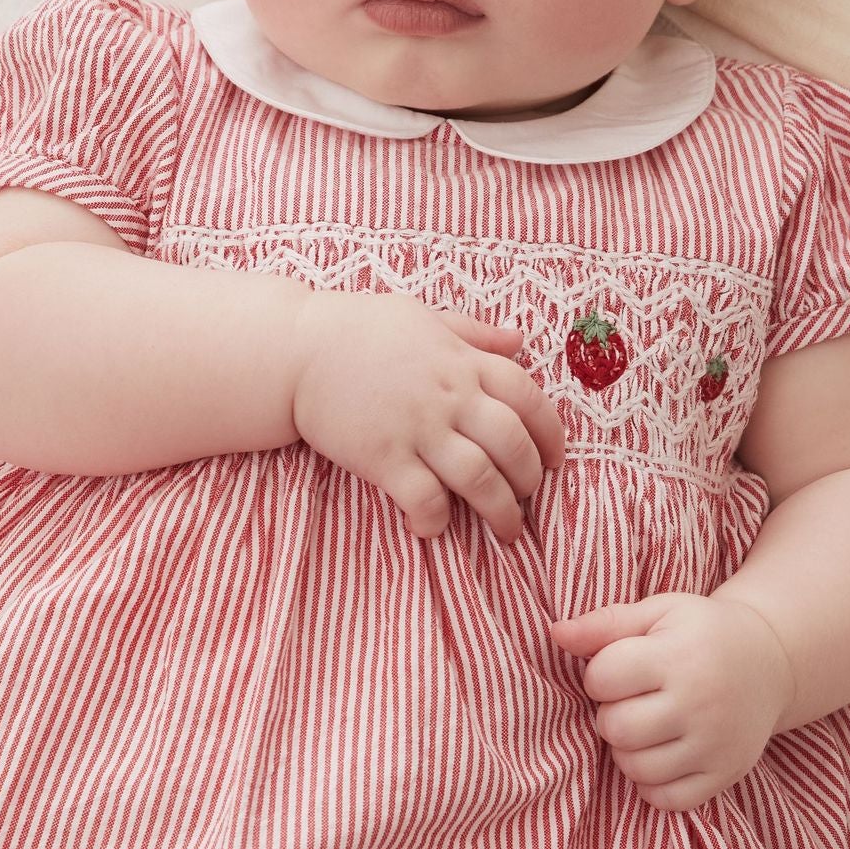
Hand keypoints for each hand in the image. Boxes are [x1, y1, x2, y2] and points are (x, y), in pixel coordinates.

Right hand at [290, 293, 565, 546]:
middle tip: (528, 501)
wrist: (295, 351)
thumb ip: (475, 333)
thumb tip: (521, 339)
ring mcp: (417, 427)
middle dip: (530, 481)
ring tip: (505, 530)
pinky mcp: (383, 456)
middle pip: (512, 445)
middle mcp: (449, 395)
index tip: (555, 460)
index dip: (550, 434)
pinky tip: (432, 527)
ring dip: (500, 511)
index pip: (530, 398)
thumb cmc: (360, 331)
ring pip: (479, 478)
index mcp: (464, 361)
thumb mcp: (425, 318)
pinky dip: (436, 520)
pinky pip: (424, 498)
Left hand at [548, 591, 796, 812]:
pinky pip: (667, 800)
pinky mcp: (726, 774)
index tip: (619, 669)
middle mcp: (702, 702)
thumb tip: (556, 634)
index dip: (599, 675)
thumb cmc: (699, 634)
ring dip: (628, 751)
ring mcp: (716, 743)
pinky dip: (652, 784)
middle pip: (617, 728)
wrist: (771, 659)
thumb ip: (604, 624)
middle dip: (610, 715)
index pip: (602, 678)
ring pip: (637, 769)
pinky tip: (660, 755)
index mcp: (679, 656)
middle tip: (631, 702)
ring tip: (645, 727)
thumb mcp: (658, 612)